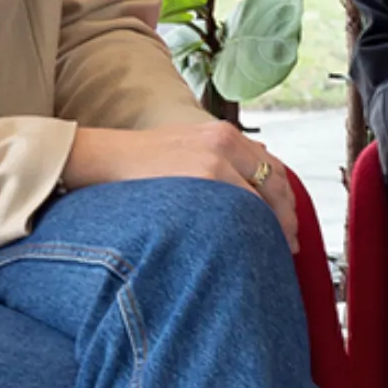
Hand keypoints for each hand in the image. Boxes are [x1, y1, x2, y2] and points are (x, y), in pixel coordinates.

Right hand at [62, 119, 298, 251]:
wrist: (99, 159)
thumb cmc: (135, 161)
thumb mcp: (183, 146)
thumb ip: (217, 158)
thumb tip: (248, 178)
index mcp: (222, 134)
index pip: (271, 166)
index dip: (286, 198)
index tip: (288, 221)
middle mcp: (224, 143)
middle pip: (275, 184)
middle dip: (286, 218)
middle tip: (288, 244)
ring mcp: (215, 160)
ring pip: (262, 201)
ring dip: (273, 229)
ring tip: (274, 252)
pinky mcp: (203, 178)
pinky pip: (240, 210)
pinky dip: (252, 230)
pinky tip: (251, 248)